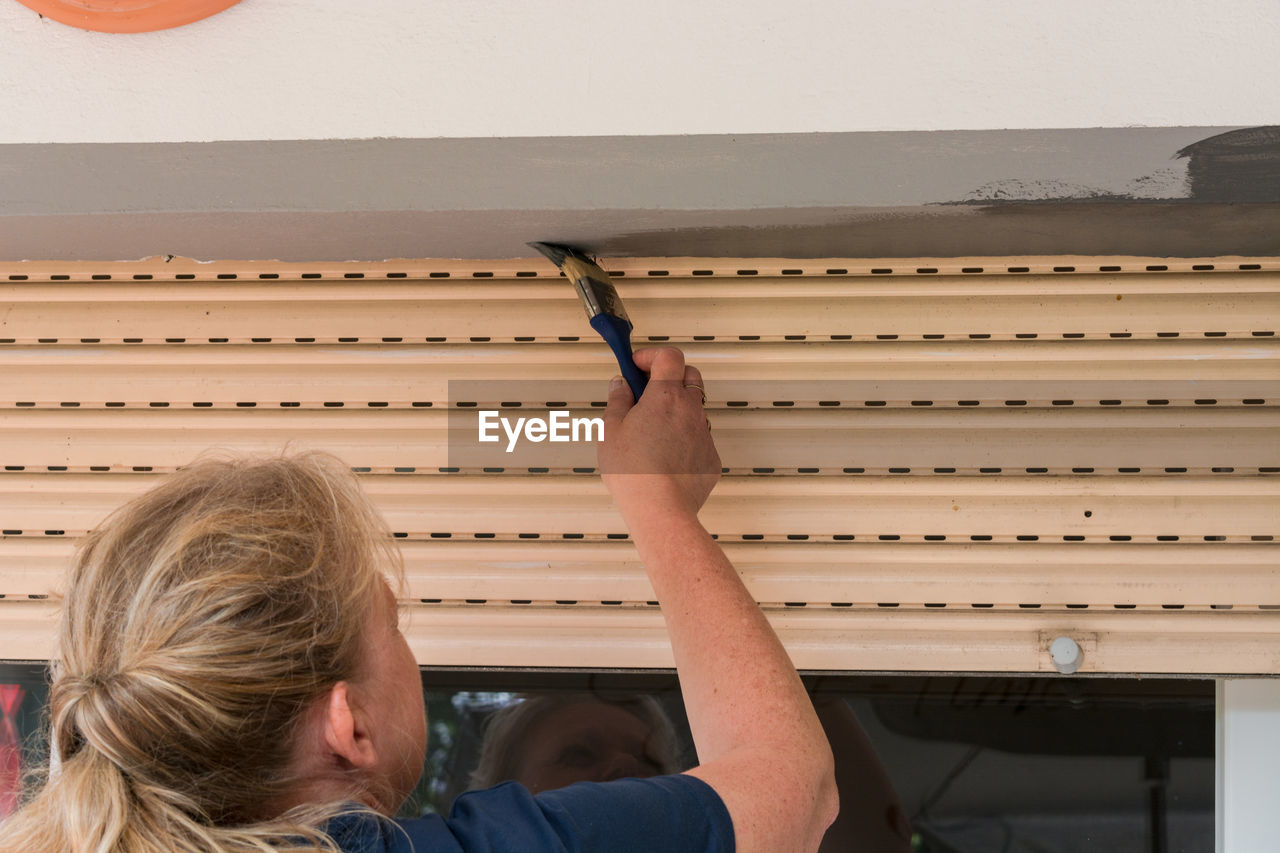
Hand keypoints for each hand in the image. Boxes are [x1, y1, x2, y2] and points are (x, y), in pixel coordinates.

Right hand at [599, 347, 720, 522]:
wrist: (661, 511)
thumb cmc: (633, 473)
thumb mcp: (610, 431)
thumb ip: (617, 401)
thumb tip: (620, 385)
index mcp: (665, 397)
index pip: (669, 356)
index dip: (652, 355)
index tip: (637, 364)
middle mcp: (690, 411)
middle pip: (690, 376)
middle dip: (670, 376)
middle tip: (647, 391)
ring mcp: (704, 434)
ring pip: (695, 409)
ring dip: (677, 410)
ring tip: (652, 430)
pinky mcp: (711, 458)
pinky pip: (699, 438)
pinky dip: (684, 439)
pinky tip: (665, 457)